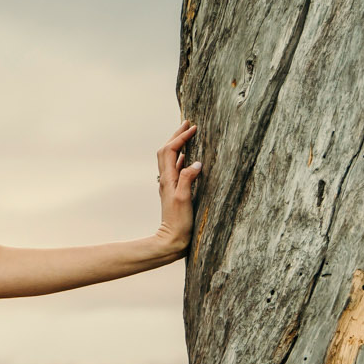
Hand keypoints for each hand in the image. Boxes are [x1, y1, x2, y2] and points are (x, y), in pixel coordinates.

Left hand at [154, 121, 200, 256]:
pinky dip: (182, 158)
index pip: (170, 150)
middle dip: (176, 135)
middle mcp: (166, 179)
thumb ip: (188, 179)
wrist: (171, 240)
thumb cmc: (178, 222)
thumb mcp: (183, 199)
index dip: (180, 137)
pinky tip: (188, 159)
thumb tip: (196, 161)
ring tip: (188, 135)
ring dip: (179, 144)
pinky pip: (177, 169)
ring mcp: (170, 185)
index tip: (193, 127)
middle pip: (167, 150)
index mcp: (168, 178)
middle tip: (187, 123)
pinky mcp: (175, 191)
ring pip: (171, 158)